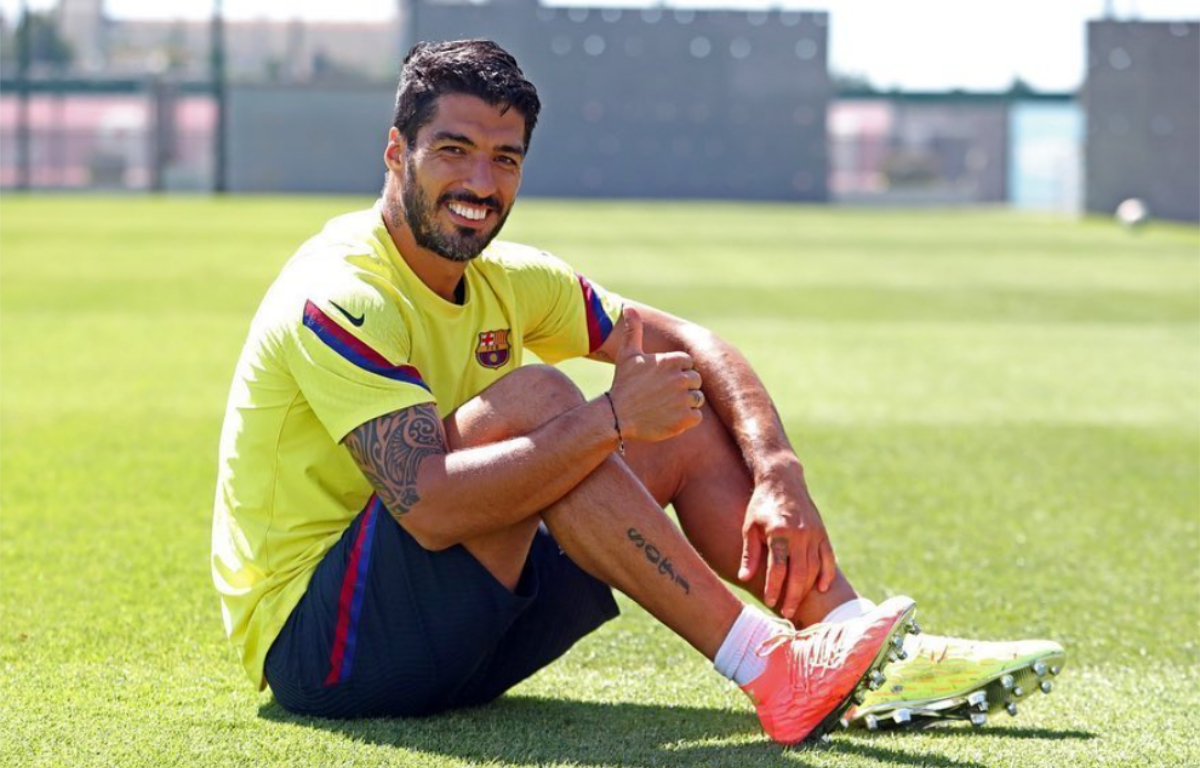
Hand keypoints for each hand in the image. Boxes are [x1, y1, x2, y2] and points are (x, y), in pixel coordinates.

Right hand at [608, 308, 703, 441]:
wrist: (616, 417)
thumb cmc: (623, 384)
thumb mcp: (627, 354)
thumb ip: (634, 330)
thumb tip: (628, 308)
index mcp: (671, 360)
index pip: (688, 363)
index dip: (676, 371)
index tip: (661, 379)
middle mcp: (680, 378)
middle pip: (695, 380)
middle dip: (683, 386)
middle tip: (663, 394)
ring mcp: (684, 399)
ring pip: (698, 398)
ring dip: (686, 403)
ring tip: (666, 406)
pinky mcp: (685, 418)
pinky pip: (697, 416)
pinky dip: (686, 418)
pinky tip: (670, 417)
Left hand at [738, 471, 836, 618]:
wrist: (782, 481)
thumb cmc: (761, 505)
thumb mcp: (749, 526)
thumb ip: (749, 554)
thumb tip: (744, 577)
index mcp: (779, 531)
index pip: (778, 567)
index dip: (774, 587)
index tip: (770, 602)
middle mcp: (799, 533)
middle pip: (799, 572)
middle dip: (793, 595)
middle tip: (787, 613)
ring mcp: (814, 533)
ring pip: (815, 567)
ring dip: (807, 588)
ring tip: (798, 603)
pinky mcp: (822, 532)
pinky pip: (828, 558)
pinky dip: (826, 574)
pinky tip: (821, 588)